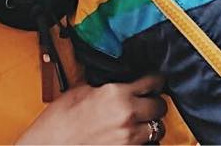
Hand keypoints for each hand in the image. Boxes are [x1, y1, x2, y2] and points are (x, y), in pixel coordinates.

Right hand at [17, 75, 166, 144]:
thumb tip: (116, 79)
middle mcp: (127, 115)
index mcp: (116, 94)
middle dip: (155, 102)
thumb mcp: (81, 90)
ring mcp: (129, 138)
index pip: (151, 81)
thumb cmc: (60, 122)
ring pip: (158, 128)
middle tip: (148, 100)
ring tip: (141, 120)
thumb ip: (104, 84)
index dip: (155, 79)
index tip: (155, 80)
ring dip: (152, 123)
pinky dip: (144, 141)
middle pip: (160, 106)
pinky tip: (134, 136)